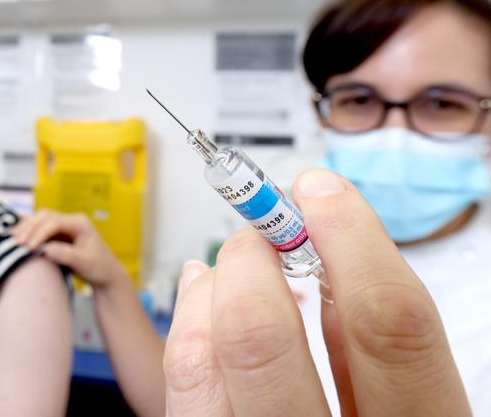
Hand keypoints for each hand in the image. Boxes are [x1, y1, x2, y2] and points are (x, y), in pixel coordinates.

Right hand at [11, 210, 123, 287]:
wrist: (105, 274)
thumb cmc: (98, 268)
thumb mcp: (84, 263)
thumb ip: (66, 255)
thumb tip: (46, 250)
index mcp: (80, 223)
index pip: (55, 222)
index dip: (39, 233)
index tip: (29, 248)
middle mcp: (71, 220)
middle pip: (45, 216)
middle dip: (29, 228)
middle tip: (16, 243)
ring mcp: (64, 226)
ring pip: (40, 219)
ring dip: (26, 228)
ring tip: (12, 240)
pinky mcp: (57, 233)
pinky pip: (39, 227)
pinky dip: (28, 231)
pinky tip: (16, 237)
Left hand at [164, 168, 469, 416]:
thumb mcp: (409, 416)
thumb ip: (373, 349)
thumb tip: (329, 260)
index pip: (390, 325)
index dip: (352, 239)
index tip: (321, 193)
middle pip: (263, 334)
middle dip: (253, 257)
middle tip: (260, 231)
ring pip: (200, 358)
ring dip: (210, 285)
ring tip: (227, 263)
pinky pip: (178, 389)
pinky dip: (186, 330)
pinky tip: (201, 310)